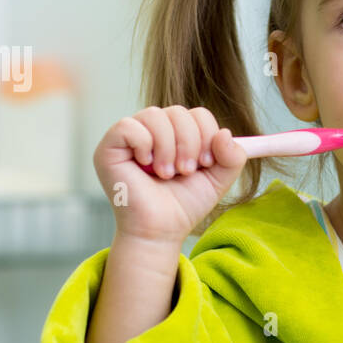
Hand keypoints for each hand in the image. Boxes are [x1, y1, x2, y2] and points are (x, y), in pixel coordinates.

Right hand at [93, 105, 247, 246]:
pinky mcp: (109, 147)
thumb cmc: (183, 205)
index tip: (206, 162)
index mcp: (176, 134)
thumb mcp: (218, 180)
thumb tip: (225, 133)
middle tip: (185, 171)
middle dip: (188, 143)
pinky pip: (127, 126)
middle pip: (178, 112)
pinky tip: (145, 165)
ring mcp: (129, 137)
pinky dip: (143, 144)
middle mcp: (152, 130)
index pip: (197, 113)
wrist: (161, 231)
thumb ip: (233, 157)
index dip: (206, 134)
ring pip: (154, 115)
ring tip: (166, 173)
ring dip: (167, 147)